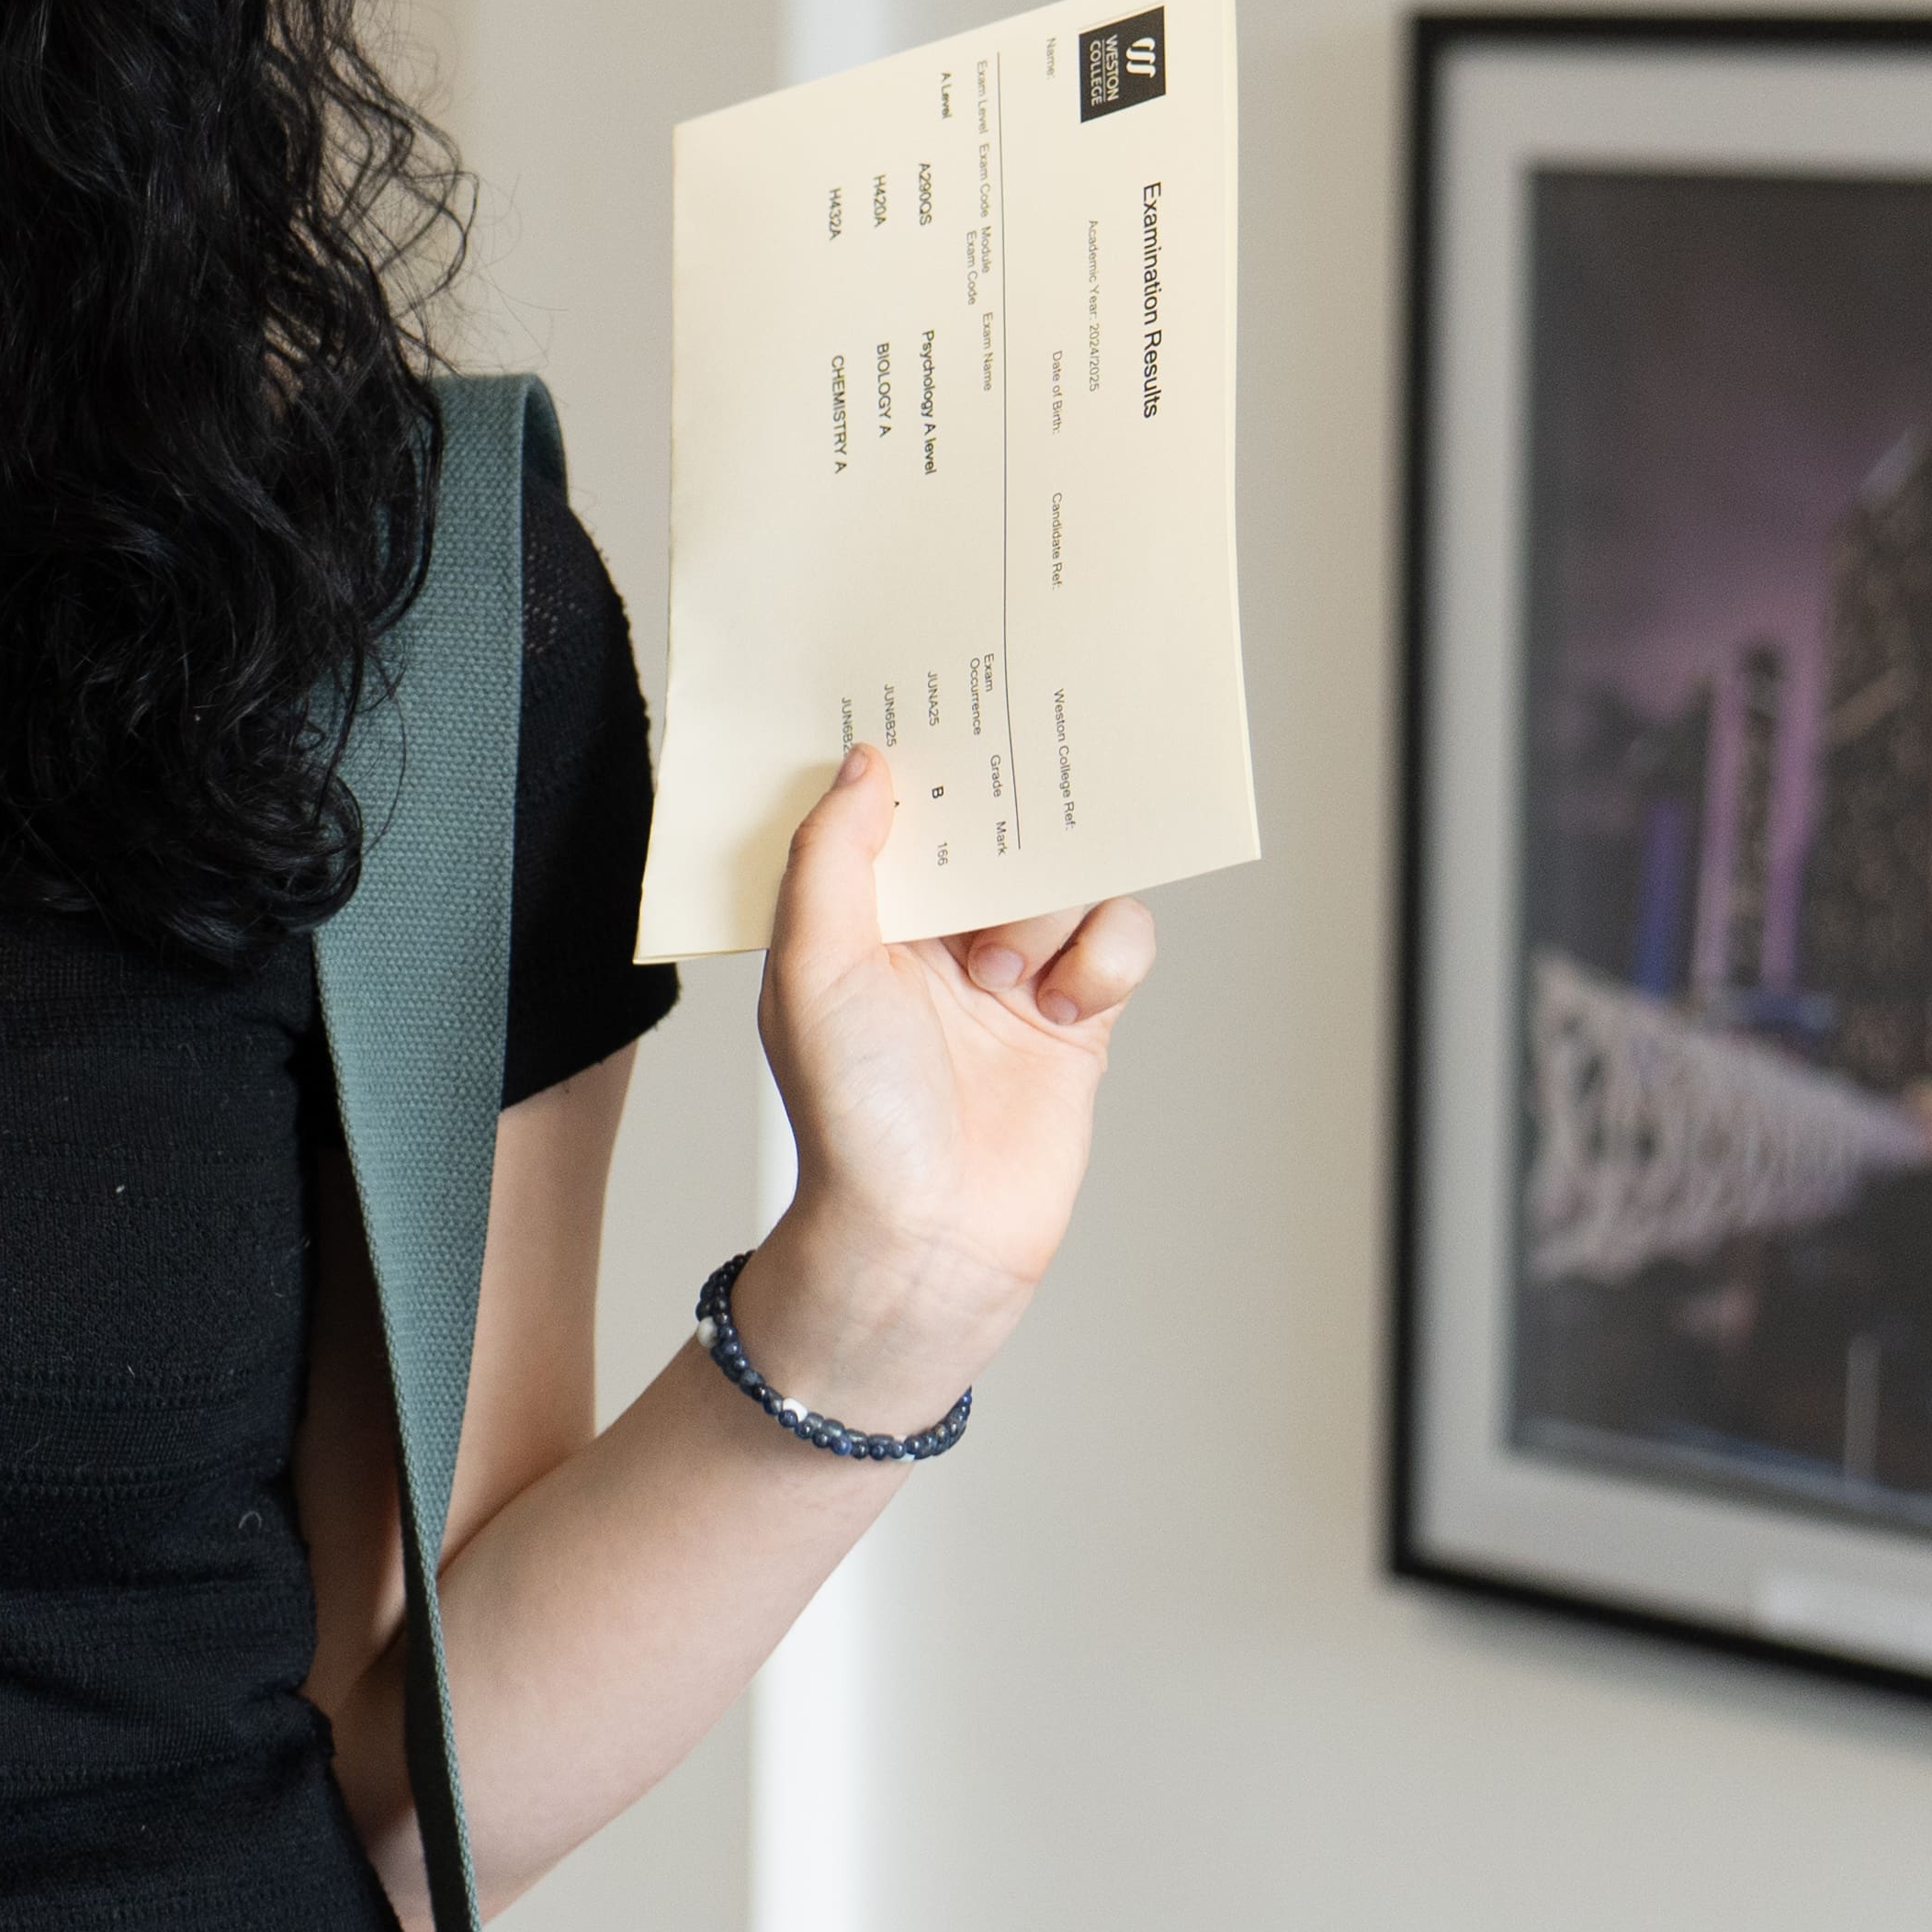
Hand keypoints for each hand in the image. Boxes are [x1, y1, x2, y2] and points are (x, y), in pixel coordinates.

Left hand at [740, 744, 1153, 1436]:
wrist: (929, 1236)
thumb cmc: (852, 1114)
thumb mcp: (813, 964)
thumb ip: (833, 856)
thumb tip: (865, 763)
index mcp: (856, 914)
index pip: (890, 809)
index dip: (916, 757)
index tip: (943, 694)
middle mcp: (932, 934)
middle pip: (991, 829)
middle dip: (1008, 808)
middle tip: (1026, 775)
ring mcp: (1008, 970)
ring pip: (1064, 876)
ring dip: (1047, 909)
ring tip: (1006, 971)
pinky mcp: (1076, 1013)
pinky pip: (1118, 936)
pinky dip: (1102, 958)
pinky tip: (1063, 1006)